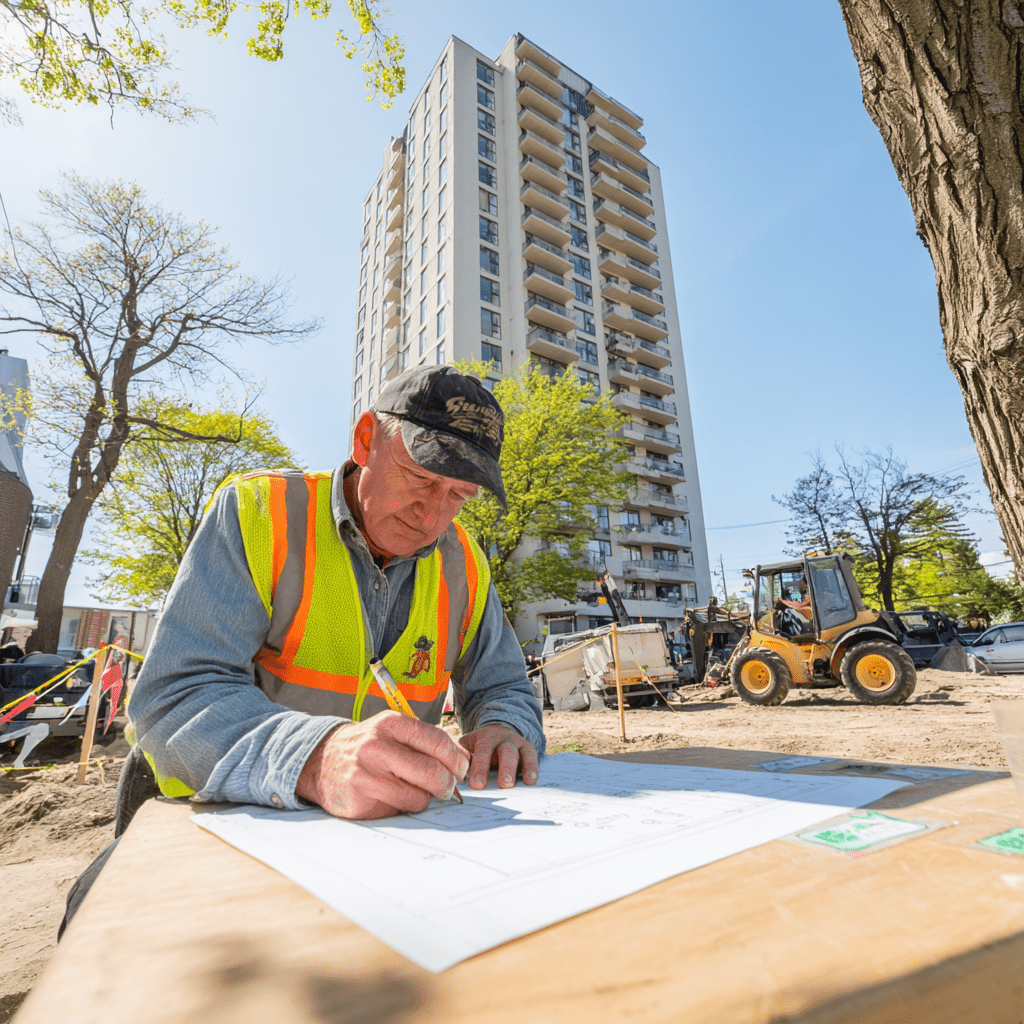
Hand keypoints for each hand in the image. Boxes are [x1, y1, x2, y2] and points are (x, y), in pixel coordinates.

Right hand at [295, 711, 469, 819]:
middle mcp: (377, 746)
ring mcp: (366, 774)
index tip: (463, 770)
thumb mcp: (393, 732)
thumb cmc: (369, 747)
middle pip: (431, 771)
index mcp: (391, 724)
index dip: (456, 759)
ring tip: (411, 790)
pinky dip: (403, 807)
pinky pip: (398, 810)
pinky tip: (390, 797)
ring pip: (418, 796)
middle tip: (447, 788)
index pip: (437, 741)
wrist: (321, 761)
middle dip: (447, 784)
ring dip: (423, 798)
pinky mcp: (359, 799)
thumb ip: (426, 742)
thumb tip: (465, 761)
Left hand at [459, 724, 538, 789]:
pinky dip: (532, 768)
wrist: (497, 732)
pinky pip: (532, 756)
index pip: (483, 751)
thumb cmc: (479, 747)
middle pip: (505, 751)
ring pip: (520, 754)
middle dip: (505, 769)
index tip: (477, 785)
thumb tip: (456, 780)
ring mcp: (516, 742)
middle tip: (503, 786)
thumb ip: (464, 760)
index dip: (480, 767)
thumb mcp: (469, 747)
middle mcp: (503, 738)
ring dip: (519, 769)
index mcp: (485, 737)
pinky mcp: (528, 748)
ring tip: (516, 785)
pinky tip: (531, 781)